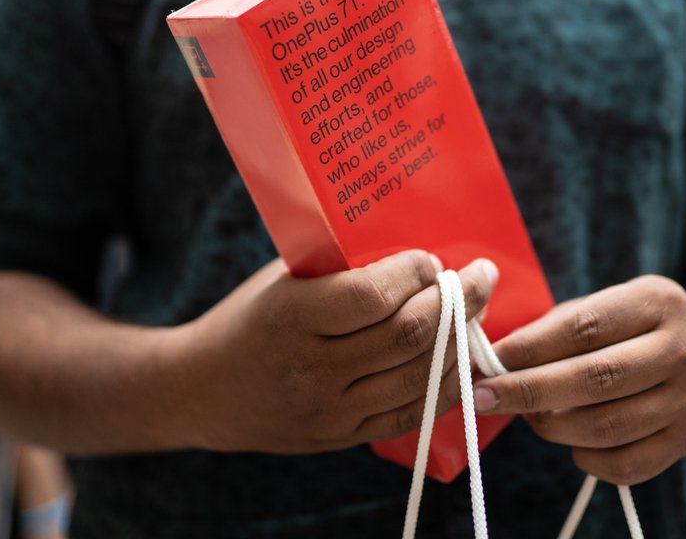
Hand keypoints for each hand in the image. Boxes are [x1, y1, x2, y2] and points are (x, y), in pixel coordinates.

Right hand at [167, 250, 497, 453]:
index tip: (429, 257)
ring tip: (478, 311)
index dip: (412, 272)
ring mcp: (330, 410)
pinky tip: (462, 355)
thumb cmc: (250, 318)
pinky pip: (414, 414)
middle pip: (407, 336)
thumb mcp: (282, 280)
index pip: (371, 296)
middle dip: (458, 300)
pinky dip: (448, 382)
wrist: (204, 390)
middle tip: (481, 276)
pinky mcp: (343, 436)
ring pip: (420, 376)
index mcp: (290, 318)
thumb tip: (413, 249)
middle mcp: (311, 369)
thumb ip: (340, 270)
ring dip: (461, 340)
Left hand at [472, 275, 685, 485]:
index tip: (488, 361)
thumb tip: (493, 362)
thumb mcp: (593, 309)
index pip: (585, 327)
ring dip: (553, 426)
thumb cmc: (620, 329)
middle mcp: (685, 348)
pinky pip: (626, 465)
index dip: (530, 348)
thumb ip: (548, 331)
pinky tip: (570, 442)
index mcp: (658, 301)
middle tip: (485, 398)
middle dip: (530, 390)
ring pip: (607, 426)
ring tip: (528, 417)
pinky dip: (586, 459)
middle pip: (596, 378)